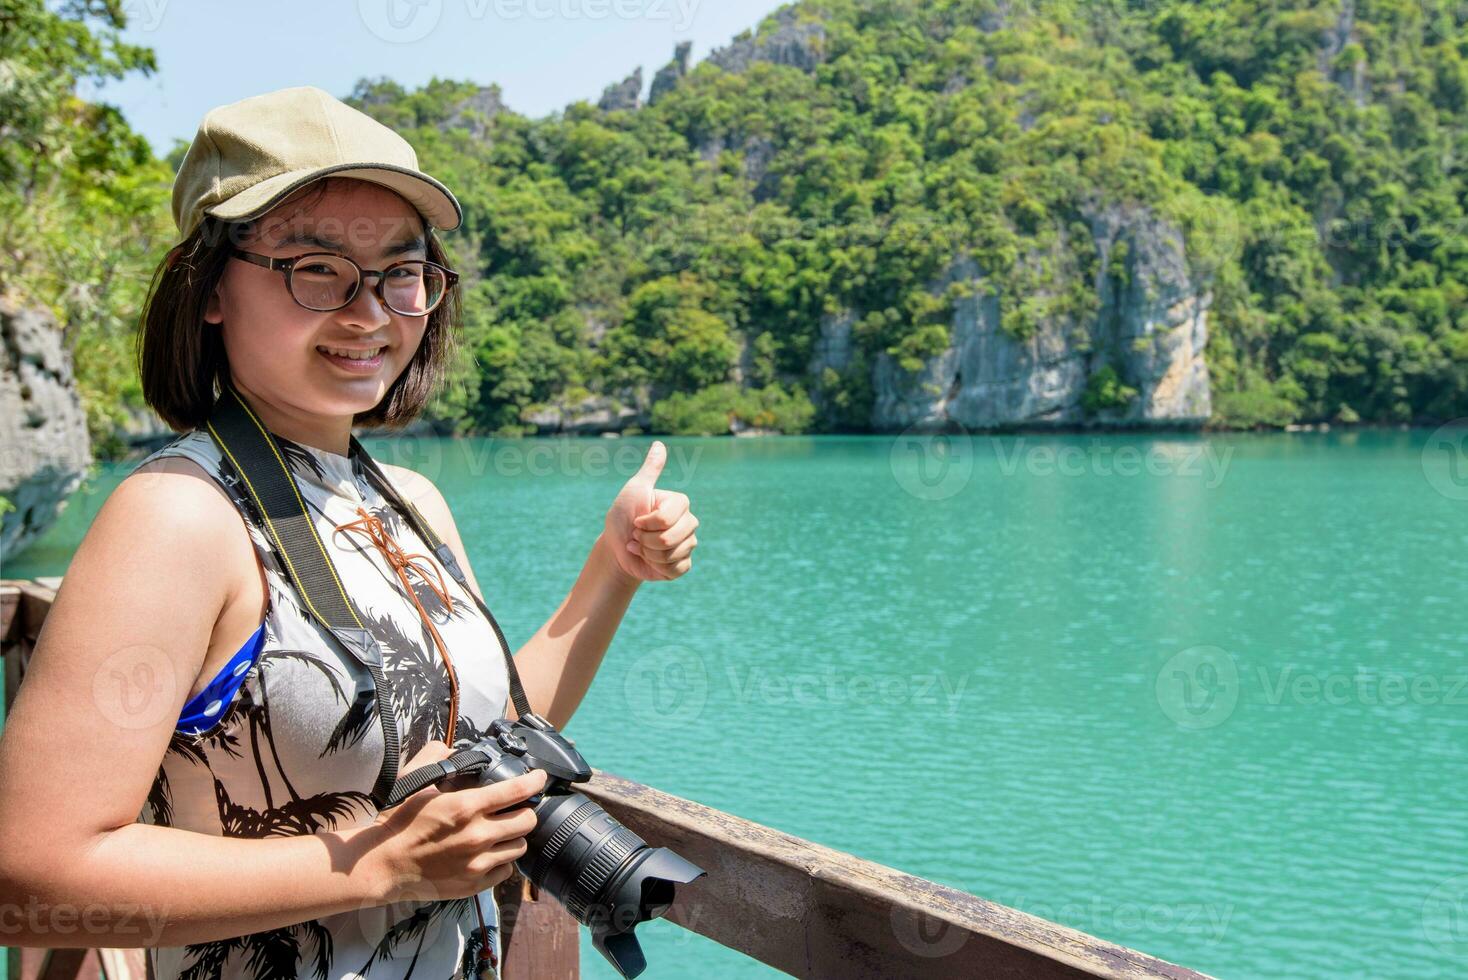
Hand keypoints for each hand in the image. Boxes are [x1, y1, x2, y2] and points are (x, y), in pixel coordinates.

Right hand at [366, 739, 547, 902]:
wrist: (383, 864)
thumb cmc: (398, 822)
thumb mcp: (414, 780)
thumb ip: (437, 755)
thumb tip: (454, 749)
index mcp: (466, 807)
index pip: (517, 791)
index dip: (535, 781)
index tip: (539, 778)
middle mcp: (477, 836)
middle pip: (528, 821)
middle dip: (525, 811)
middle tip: (516, 808)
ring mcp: (477, 863)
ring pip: (520, 847)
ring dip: (514, 837)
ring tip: (501, 832)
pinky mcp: (474, 884)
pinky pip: (506, 872)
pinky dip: (502, 862)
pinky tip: (490, 854)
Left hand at [604, 440, 698, 582]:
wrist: (617, 547)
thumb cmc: (623, 516)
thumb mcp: (634, 490)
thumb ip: (650, 469)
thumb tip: (660, 443)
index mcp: (679, 503)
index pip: (666, 519)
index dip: (646, 523)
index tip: (637, 520)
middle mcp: (689, 522)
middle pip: (669, 538)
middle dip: (646, 541)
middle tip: (638, 535)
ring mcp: (688, 544)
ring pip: (671, 555)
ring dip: (648, 555)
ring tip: (642, 547)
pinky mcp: (683, 564)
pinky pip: (675, 570)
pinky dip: (657, 568)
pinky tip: (650, 561)